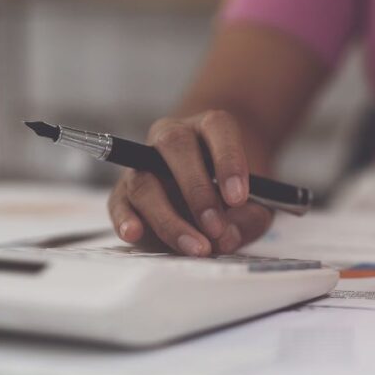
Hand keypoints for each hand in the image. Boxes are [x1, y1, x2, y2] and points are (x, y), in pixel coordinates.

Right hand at [107, 110, 273, 255]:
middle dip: (197, 192)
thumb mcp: (256, 200)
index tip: (239, 198)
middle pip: (174, 147)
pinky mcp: (125, 192)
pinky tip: (135, 233)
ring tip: (196, 248)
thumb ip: (250, 215)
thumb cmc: (234, 188)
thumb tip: (228, 236)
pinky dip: (124, 219)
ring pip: (145, 182)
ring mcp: (144, 163)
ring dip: (169, 219)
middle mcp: (172, 137)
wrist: (209, 185)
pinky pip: (119, 203)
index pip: (217, 128)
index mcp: (209, 126)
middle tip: (217, 228)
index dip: (228, 161)